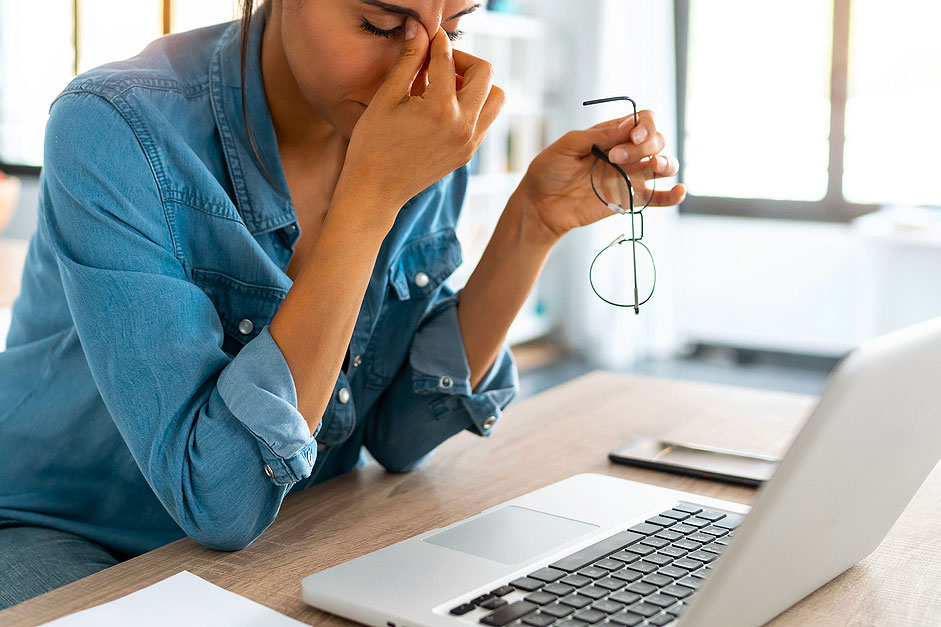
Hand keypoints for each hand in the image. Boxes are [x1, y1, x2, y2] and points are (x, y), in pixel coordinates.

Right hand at [339, 18, 504, 213]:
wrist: (375, 190)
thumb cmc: (373, 145)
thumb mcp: (387, 98)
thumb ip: (408, 61)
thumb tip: (419, 29)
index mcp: (441, 108)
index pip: (448, 59)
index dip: (436, 42)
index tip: (428, 36)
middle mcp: (464, 125)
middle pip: (486, 73)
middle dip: (464, 60)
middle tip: (439, 63)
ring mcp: (470, 142)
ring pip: (495, 98)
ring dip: (477, 85)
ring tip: (447, 86)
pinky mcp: (468, 153)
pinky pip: (486, 120)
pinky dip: (474, 106)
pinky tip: (445, 107)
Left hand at [517, 111, 686, 238]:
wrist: (540, 205)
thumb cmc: (549, 171)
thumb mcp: (567, 146)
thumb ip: (598, 136)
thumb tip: (628, 127)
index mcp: (612, 133)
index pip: (644, 121)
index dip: (645, 125)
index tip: (631, 136)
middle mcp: (627, 152)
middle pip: (656, 140)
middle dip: (644, 145)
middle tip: (616, 157)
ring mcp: (630, 176)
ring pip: (664, 164)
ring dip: (666, 162)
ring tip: (653, 166)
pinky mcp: (630, 199)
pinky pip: (658, 197)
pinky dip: (673, 195)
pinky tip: (679, 191)